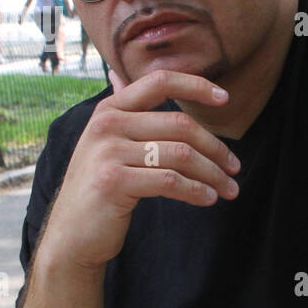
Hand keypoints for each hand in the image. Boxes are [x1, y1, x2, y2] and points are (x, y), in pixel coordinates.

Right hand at [40, 68, 241, 269]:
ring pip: (180, 154)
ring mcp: (107, 152)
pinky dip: (196, 190)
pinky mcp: (113, 181)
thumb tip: (118, 74)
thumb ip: (120, 112)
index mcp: (110, 109)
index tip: (225, 97)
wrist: (72, 233)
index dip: (195, 85)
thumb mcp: (105, 142)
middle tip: (235, 168)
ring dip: (212, 174)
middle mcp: (107, 124)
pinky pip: (170, 180)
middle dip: (215, 148)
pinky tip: (208, 198)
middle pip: (180, 125)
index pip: (159, 82)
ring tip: (228, 188)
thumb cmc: (100, 187)